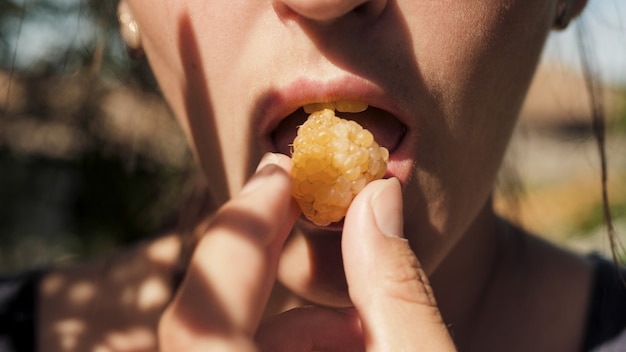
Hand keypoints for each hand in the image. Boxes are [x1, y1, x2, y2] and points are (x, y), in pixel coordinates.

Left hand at [158, 153, 456, 350]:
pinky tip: (353, 346)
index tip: (283, 175)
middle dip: (269, 264)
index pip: (205, 312)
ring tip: (363, 324)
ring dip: (293, 322)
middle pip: (206, 322)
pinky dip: (292, 347)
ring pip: (225, 345)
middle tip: (320, 221)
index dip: (243, 231)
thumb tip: (375, 199)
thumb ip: (398, 289)